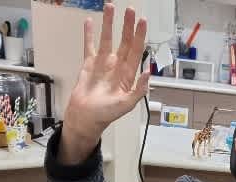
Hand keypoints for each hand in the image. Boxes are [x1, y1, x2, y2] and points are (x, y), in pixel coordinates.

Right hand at [60, 4, 149, 164]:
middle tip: (131, 10)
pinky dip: (89, 34)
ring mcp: (104, 63)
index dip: (140, 36)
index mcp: (129, 74)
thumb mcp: (127, 104)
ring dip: (109, 23)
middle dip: (128, 25)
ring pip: (108, 39)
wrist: (86, 117)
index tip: (142, 22)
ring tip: (110, 7)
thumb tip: (149, 72)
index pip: (137, 50)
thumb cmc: (107, 114)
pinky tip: (91, 22)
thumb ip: (140, 89)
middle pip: (125, 41)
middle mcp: (118, 66)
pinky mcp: (89, 64)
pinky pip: (90, 45)